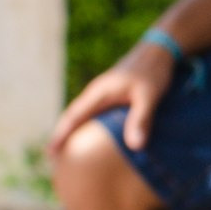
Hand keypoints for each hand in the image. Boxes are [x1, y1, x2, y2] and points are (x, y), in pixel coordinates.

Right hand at [49, 42, 175, 155]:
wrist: (160, 50)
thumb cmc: (153, 72)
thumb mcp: (149, 97)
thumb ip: (141, 119)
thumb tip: (135, 147)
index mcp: (99, 93)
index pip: (74, 117)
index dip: (61, 134)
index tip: (50, 152)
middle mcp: (96, 94)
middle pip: (73, 117)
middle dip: (62, 136)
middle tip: (54, 159)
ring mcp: (103, 94)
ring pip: (83, 115)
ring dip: (74, 131)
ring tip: (68, 151)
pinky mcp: (113, 95)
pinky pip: (95, 113)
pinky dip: (89, 125)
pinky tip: (93, 137)